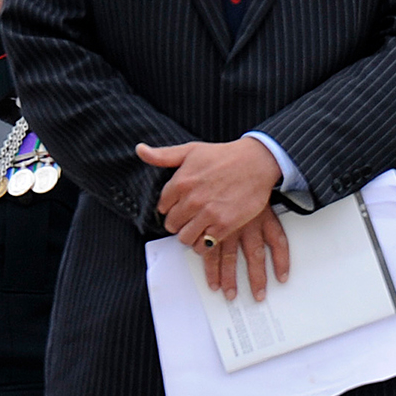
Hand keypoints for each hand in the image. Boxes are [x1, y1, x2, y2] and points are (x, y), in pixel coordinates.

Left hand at [138, 138, 286, 298]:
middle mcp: (191, 200)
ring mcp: (208, 214)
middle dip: (178, 223)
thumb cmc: (222, 156)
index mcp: (180, 182)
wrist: (256, 162)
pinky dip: (203, 244)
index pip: (162, 206)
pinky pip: (203, 246)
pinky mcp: (224, 225)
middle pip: (172, 224)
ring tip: (197, 228)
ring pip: (184, 238)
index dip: (169, 208)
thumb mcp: (190, 150)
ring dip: (189, 235)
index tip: (178, 207)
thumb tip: (140, 150)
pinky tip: (208, 235)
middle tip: (188, 219)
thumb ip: (163, 155)